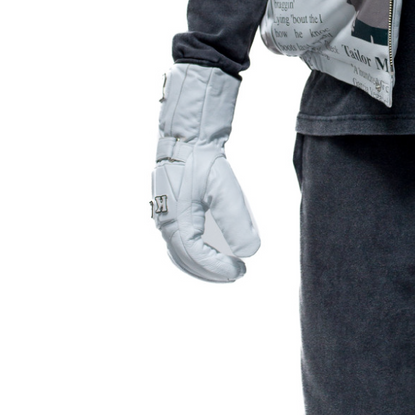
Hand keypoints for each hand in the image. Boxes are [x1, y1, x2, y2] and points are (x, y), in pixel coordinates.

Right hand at [151, 64, 259, 283]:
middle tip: (237, 274)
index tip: (241, 270)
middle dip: (211, 271)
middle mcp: (166, 223)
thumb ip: (237, 221)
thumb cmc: (203, 161)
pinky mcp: (167, 212)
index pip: (197, 256)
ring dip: (201, 266)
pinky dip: (191, 255)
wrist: (184, 140)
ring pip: (179, 254)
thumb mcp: (226, 189)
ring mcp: (163, 218)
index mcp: (177, 220)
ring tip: (225, 269)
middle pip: (186, 260)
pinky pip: (176, 243)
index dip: (219, 268)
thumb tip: (250, 252)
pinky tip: (207, 255)